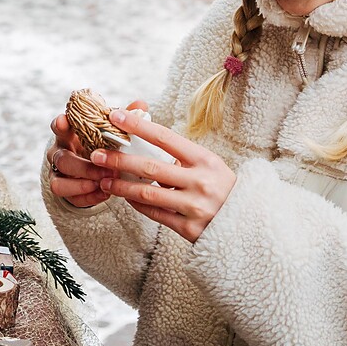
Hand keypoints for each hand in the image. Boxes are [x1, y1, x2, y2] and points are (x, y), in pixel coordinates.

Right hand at [45, 98, 145, 208]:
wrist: (90, 167)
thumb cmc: (101, 144)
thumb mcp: (108, 132)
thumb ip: (122, 119)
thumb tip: (141, 104)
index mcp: (68, 135)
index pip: (59, 127)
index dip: (60, 124)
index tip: (64, 120)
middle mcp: (59, 153)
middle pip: (61, 159)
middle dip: (84, 166)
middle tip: (106, 169)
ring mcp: (58, 174)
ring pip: (59, 183)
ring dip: (82, 185)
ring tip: (103, 185)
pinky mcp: (65, 191)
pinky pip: (71, 198)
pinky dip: (88, 197)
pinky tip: (105, 194)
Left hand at [86, 108, 235, 242]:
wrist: (250, 226)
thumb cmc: (223, 188)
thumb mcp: (209, 165)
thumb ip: (180, 153)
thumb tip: (143, 133)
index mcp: (205, 160)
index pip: (165, 138)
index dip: (138, 127)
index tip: (115, 117)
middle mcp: (201, 182)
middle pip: (150, 167)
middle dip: (119, 160)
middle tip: (96, 154)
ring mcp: (195, 207)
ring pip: (147, 194)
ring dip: (121, 187)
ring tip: (104, 181)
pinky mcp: (190, 229)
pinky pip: (155, 215)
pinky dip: (137, 205)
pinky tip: (126, 198)